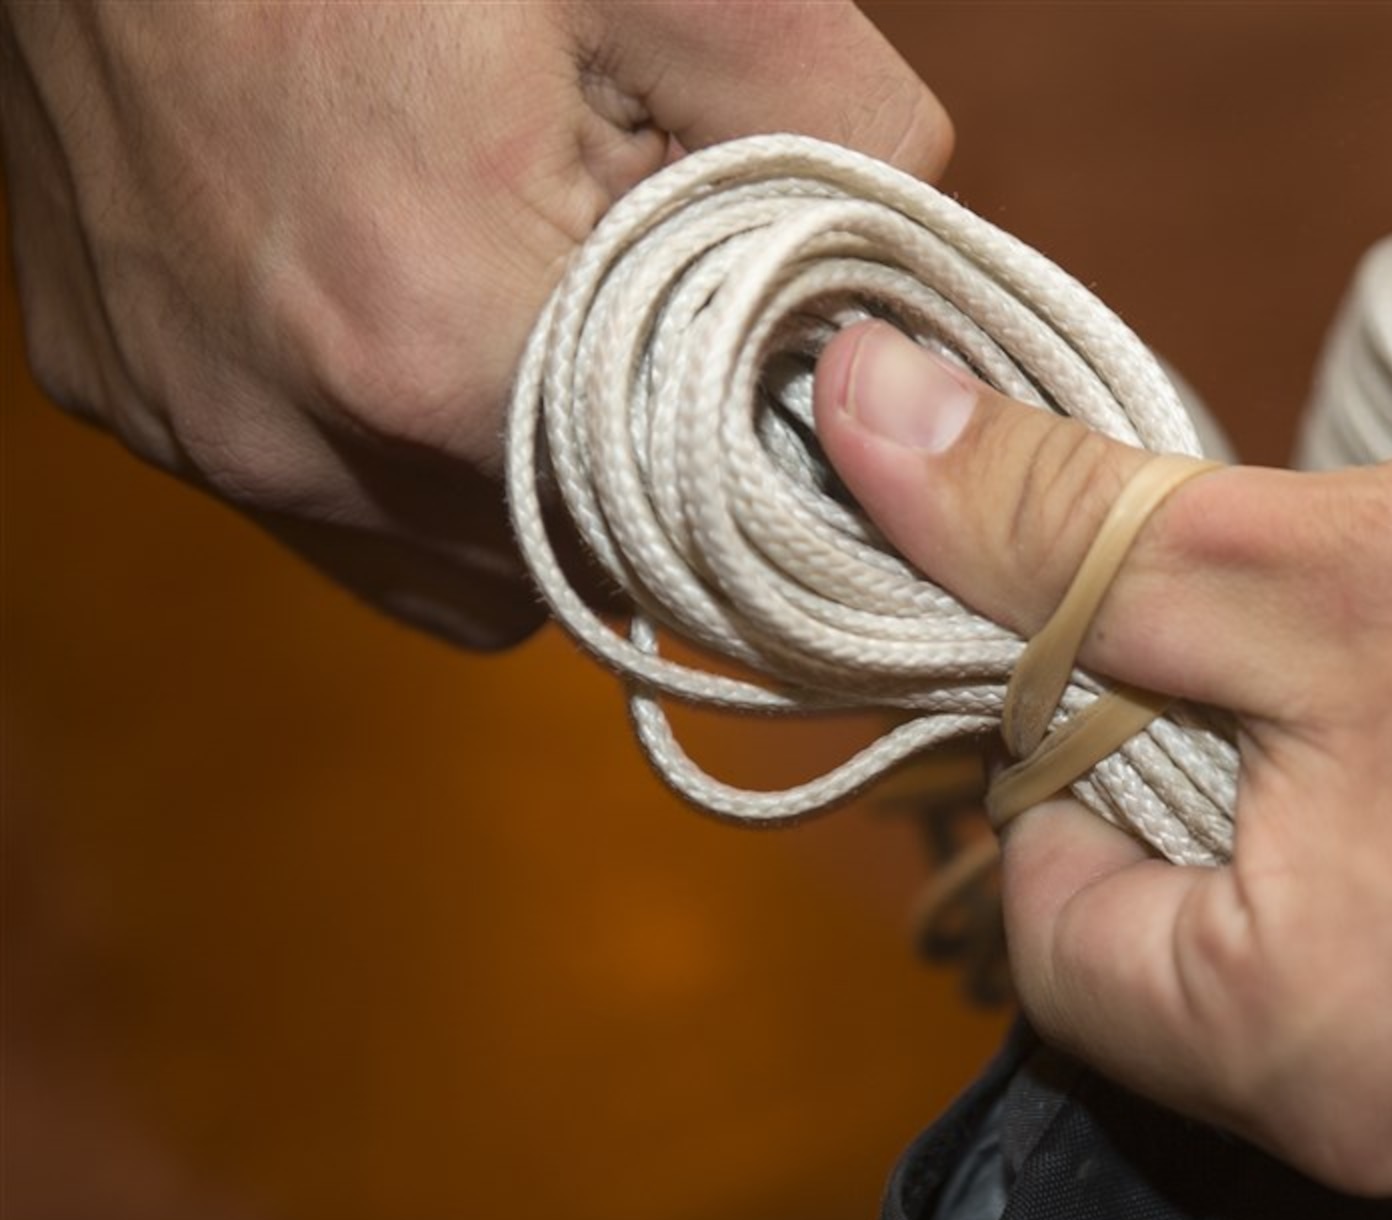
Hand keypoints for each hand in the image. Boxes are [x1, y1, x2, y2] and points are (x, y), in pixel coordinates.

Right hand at [1, 1, 949, 645]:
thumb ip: (838, 131)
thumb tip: (914, 284)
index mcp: (436, 338)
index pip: (680, 529)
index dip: (753, 462)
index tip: (778, 381)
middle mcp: (292, 429)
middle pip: (570, 559)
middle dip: (641, 464)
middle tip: (644, 308)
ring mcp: (193, 426)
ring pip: (448, 560)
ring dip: (521, 471)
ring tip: (517, 295)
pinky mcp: (121, 396)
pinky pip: (325, 504)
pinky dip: (398, 448)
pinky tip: (412, 312)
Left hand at [811, 321, 1391, 1219]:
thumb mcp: (1311, 557)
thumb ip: (1059, 536)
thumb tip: (861, 426)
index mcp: (1316, 1048)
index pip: (1057, 952)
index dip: (1062, 805)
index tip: (1128, 713)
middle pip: (1210, 1020)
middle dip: (1218, 872)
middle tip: (1312, 733)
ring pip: (1363, 1067)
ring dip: (1366, 936)